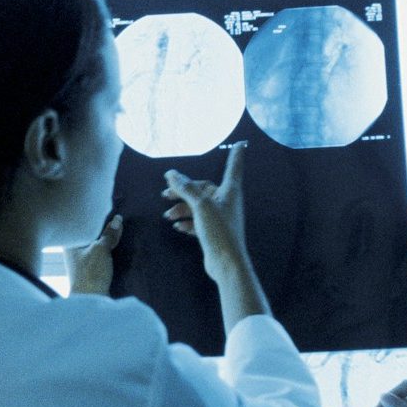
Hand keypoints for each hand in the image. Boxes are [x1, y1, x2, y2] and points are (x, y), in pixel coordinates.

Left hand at [64, 214, 122, 295]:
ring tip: (118, 231)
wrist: (90, 300)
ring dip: (105, 241)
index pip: (81, 226)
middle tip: (115, 218)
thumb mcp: (101, 249)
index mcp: (70, 244)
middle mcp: (72, 252)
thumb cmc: (90, 273)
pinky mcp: (90, 271)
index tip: (105, 209)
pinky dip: (107, 252)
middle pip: (88, 236)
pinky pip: (99, 256)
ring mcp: (81, 262)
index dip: (92, 218)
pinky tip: (117, 248)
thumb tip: (117, 219)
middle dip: (101, 230)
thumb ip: (109, 234)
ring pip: (94, 246)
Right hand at [163, 144, 269, 329]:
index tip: (241, 143)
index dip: (236, 155)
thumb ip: (185, 188)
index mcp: (229, 192)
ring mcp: (220, 218)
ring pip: (198, 206)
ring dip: (182, 208)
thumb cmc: (219, 231)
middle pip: (204, 189)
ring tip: (168, 215)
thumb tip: (171, 174)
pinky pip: (198, 220)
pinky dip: (187, 221)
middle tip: (165, 193)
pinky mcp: (214, 232)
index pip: (233, 167)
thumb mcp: (200, 205)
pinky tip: (177, 226)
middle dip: (184, 190)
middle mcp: (227, 202)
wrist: (226, 263)